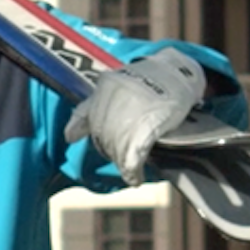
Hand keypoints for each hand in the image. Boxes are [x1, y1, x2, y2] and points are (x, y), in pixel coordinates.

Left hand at [65, 48, 206, 187]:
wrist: (181, 71)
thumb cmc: (150, 82)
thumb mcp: (117, 87)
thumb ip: (90, 110)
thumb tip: (68, 136)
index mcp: (106, 87)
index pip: (89, 120)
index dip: (91, 137)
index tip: (92, 146)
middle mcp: (114, 96)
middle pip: (104, 137)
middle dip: (112, 153)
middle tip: (123, 162)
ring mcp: (131, 109)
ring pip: (117, 147)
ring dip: (122, 164)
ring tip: (130, 172)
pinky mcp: (149, 123)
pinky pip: (133, 154)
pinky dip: (132, 170)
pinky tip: (135, 177)